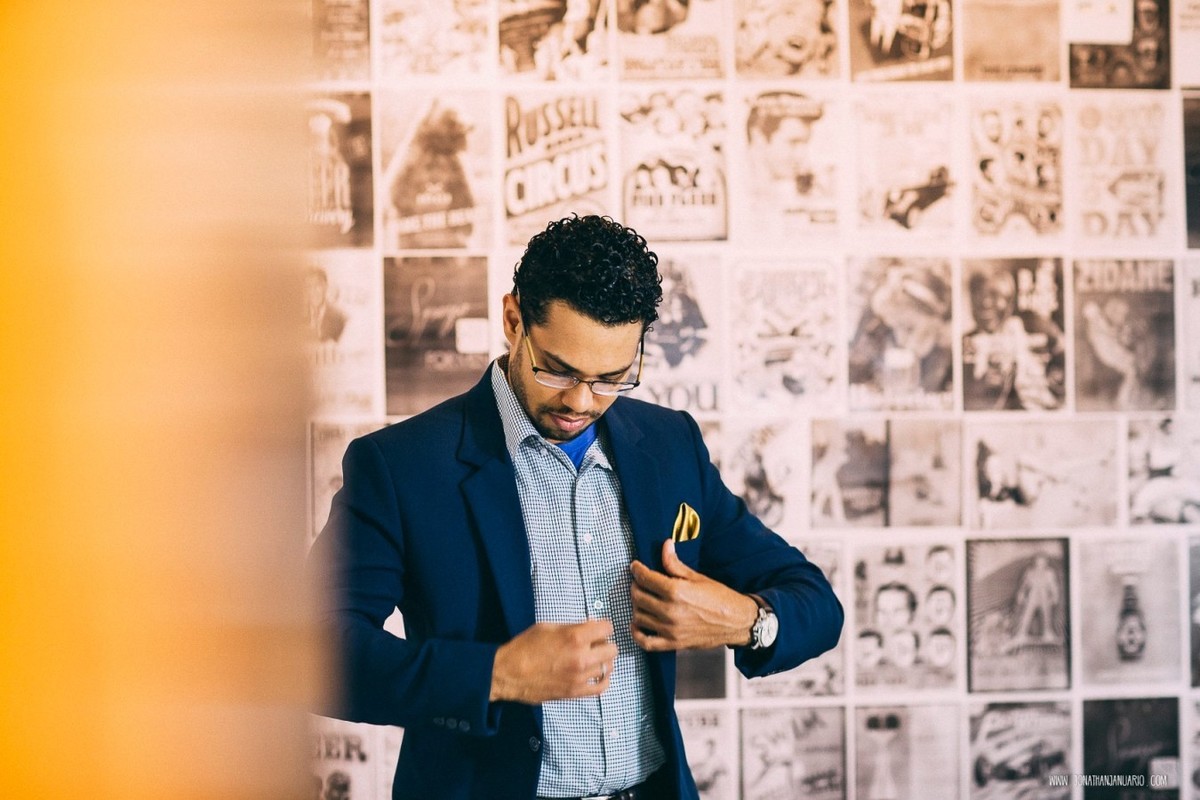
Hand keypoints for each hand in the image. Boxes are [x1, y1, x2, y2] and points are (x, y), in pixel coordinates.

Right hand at [490, 619, 616, 704]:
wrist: (509, 673)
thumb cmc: (526, 646)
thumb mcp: (549, 627)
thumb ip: (573, 627)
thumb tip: (591, 626)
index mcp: (575, 637)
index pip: (607, 628)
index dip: (602, 627)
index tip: (597, 629)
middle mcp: (582, 657)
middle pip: (612, 649)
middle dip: (604, 643)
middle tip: (594, 644)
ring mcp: (580, 677)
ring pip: (609, 667)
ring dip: (603, 661)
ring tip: (593, 659)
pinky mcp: (576, 692)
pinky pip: (602, 687)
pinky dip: (603, 680)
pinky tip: (596, 674)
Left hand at [630, 539, 758, 651]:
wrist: (737, 621)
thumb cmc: (720, 598)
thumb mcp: (697, 577)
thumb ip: (675, 564)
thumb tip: (665, 546)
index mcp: (676, 592)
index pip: (645, 578)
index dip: (637, 570)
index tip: (635, 567)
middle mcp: (670, 611)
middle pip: (638, 596)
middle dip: (635, 586)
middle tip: (640, 582)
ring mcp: (670, 630)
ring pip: (638, 616)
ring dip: (636, 606)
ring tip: (642, 600)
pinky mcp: (673, 643)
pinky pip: (646, 642)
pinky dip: (636, 634)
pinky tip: (637, 624)